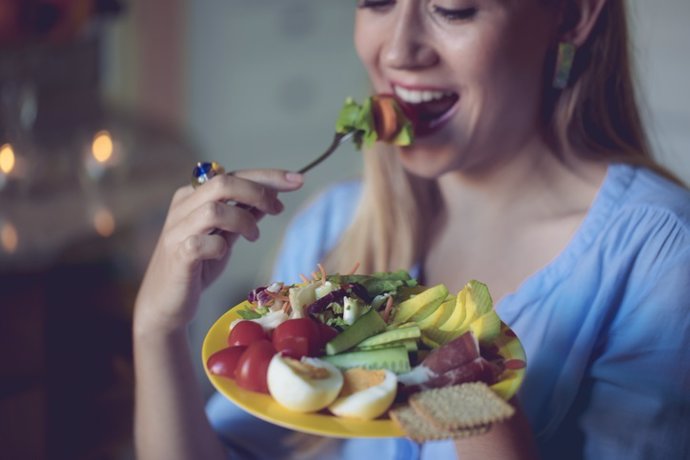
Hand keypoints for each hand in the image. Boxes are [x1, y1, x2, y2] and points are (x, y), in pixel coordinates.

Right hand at [134, 169, 303, 334]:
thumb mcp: (226, 235)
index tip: (297, 180)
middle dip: (259, 192)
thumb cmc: (198, 266)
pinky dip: (220, 246)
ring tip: (253, 236)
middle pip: (223, 183)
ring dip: (243, 220)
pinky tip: (223, 253)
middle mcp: (182, 207)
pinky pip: (202, 242)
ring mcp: (177, 231)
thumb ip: (244, 214)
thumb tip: (273, 195)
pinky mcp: (177, 256)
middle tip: (278, 209)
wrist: (167, 303)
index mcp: (194, 196)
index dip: (267, 176)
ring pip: (214, 208)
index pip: (233, 175)